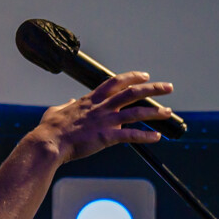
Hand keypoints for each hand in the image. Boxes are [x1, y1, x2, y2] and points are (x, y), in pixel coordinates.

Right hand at [30, 72, 174, 162]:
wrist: (49, 142)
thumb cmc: (50, 129)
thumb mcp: (56, 111)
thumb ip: (66, 105)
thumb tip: (70, 102)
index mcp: (91, 99)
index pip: (116, 82)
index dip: (132, 77)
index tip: (144, 76)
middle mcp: (101, 107)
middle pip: (133, 93)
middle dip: (153, 89)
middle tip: (168, 87)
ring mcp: (105, 121)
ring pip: (136, 113)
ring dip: (155, 112)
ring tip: (168, 112)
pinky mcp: (107, 137)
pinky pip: (131, 136)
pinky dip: (145, 136)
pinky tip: (157, 137)